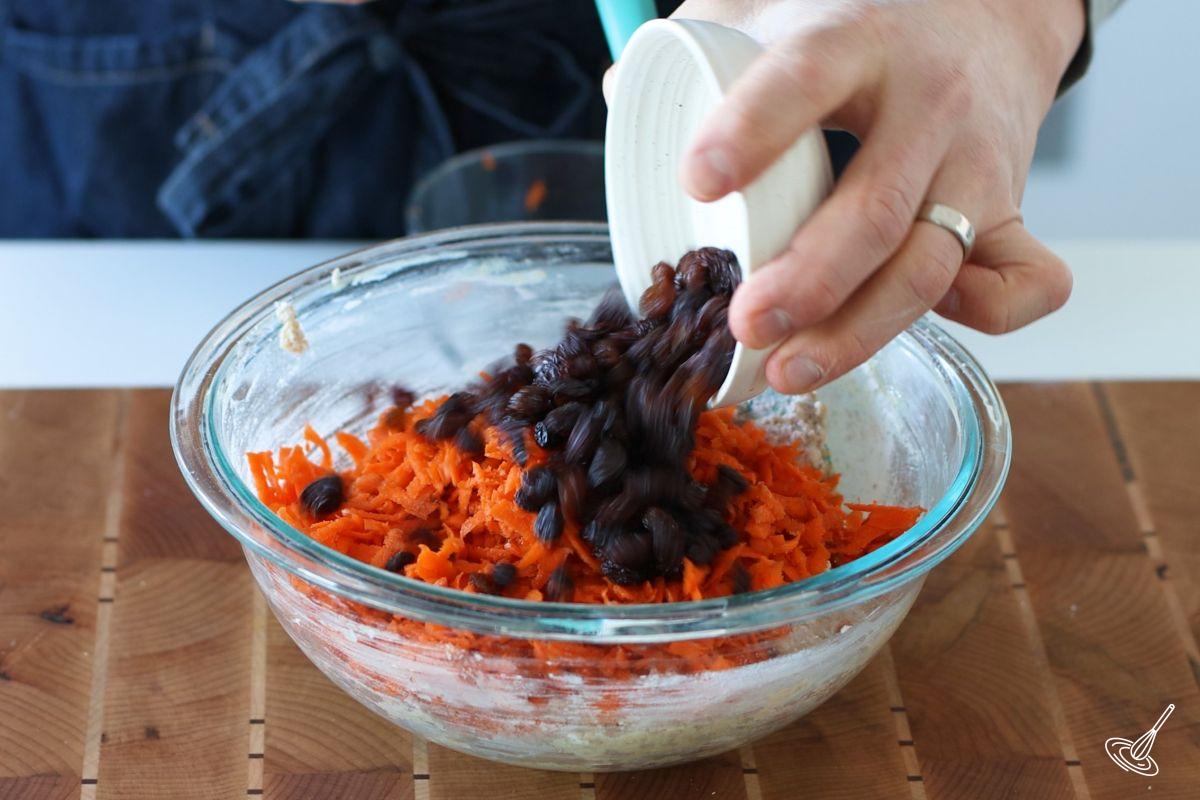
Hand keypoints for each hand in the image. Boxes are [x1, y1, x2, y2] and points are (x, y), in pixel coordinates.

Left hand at [667, 0, 1082, 392]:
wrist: (988, 12)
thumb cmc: (860, 29)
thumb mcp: (777, 11)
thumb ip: (702, 47)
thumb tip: (617, 93)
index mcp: (857, 40)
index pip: (807, 78)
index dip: (754, 128)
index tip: (697, 182)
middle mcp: (928, 106)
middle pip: (874, 210)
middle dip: (807, 282)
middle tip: (744, 325)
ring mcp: (978, 164)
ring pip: (929, 265)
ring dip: (860, 332)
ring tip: (790, 370)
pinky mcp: (1013, 210)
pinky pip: (1026, 281)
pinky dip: (987, 316)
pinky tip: (929, 324)